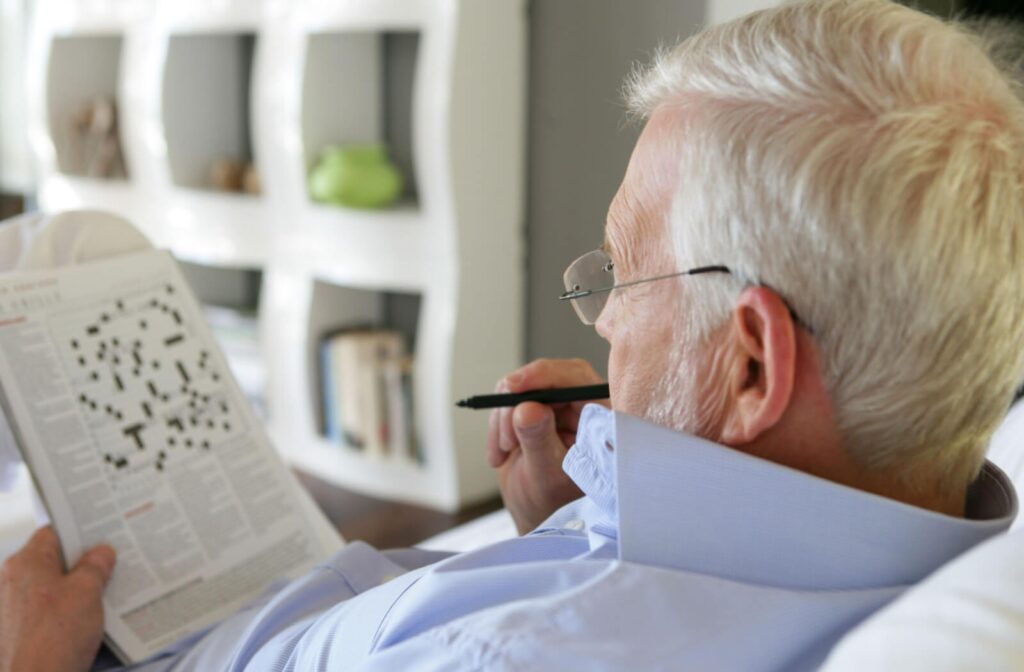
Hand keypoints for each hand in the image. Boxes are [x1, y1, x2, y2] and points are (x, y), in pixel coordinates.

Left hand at [0, 526, 115, 671]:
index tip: (103, 535)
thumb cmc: (55, 637)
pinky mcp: (15, 634)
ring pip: (50, 588)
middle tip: (111, 566)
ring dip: (76, 590)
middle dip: (82, 564)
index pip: (53, 533)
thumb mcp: (87, 592)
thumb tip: (101, 552)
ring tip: (104, 595)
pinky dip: (65, 612)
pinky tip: (86, 621)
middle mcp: (10, 582)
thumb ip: (95, 566)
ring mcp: (10, 610)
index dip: (79, 532)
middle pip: (52, 561)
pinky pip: (45, 612)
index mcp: (25, 563)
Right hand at [487, 358, 608, 533]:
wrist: (538, 516)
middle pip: (545, 378)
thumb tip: (528, 408)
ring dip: (503, 418)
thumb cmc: (554, 505)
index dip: (544, 375)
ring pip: (522, 387)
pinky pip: (510, 400)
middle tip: (505, 436)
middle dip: (515, 403)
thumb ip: (539, 441)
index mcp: (601, 418)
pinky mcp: (538, 409)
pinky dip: (499, 424)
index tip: (512, 387)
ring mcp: (559, 406)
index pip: (577, 378)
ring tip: (504, 452)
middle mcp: (583, 405)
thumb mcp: (546, 476)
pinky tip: (500, 454)